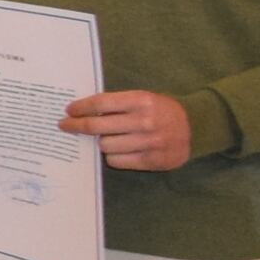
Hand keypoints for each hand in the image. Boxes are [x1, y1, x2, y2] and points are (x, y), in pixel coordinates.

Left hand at [65, 88, 200, 170]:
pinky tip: (118, 150)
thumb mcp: (143, 98)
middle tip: (65, 125)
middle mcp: (144, 121)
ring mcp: (149, 142)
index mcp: (141, 101)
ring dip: (101, 142)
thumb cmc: (161, 110)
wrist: (195, 127)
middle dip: (77, 126)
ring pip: (106, 146)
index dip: (81, 107)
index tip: (68, 111)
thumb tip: (82, 110)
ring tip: (106, 138)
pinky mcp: (152, 160)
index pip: (101, 103)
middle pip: (97, 126)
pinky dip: (113, 156)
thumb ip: (117, 104)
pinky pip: (118, 161)